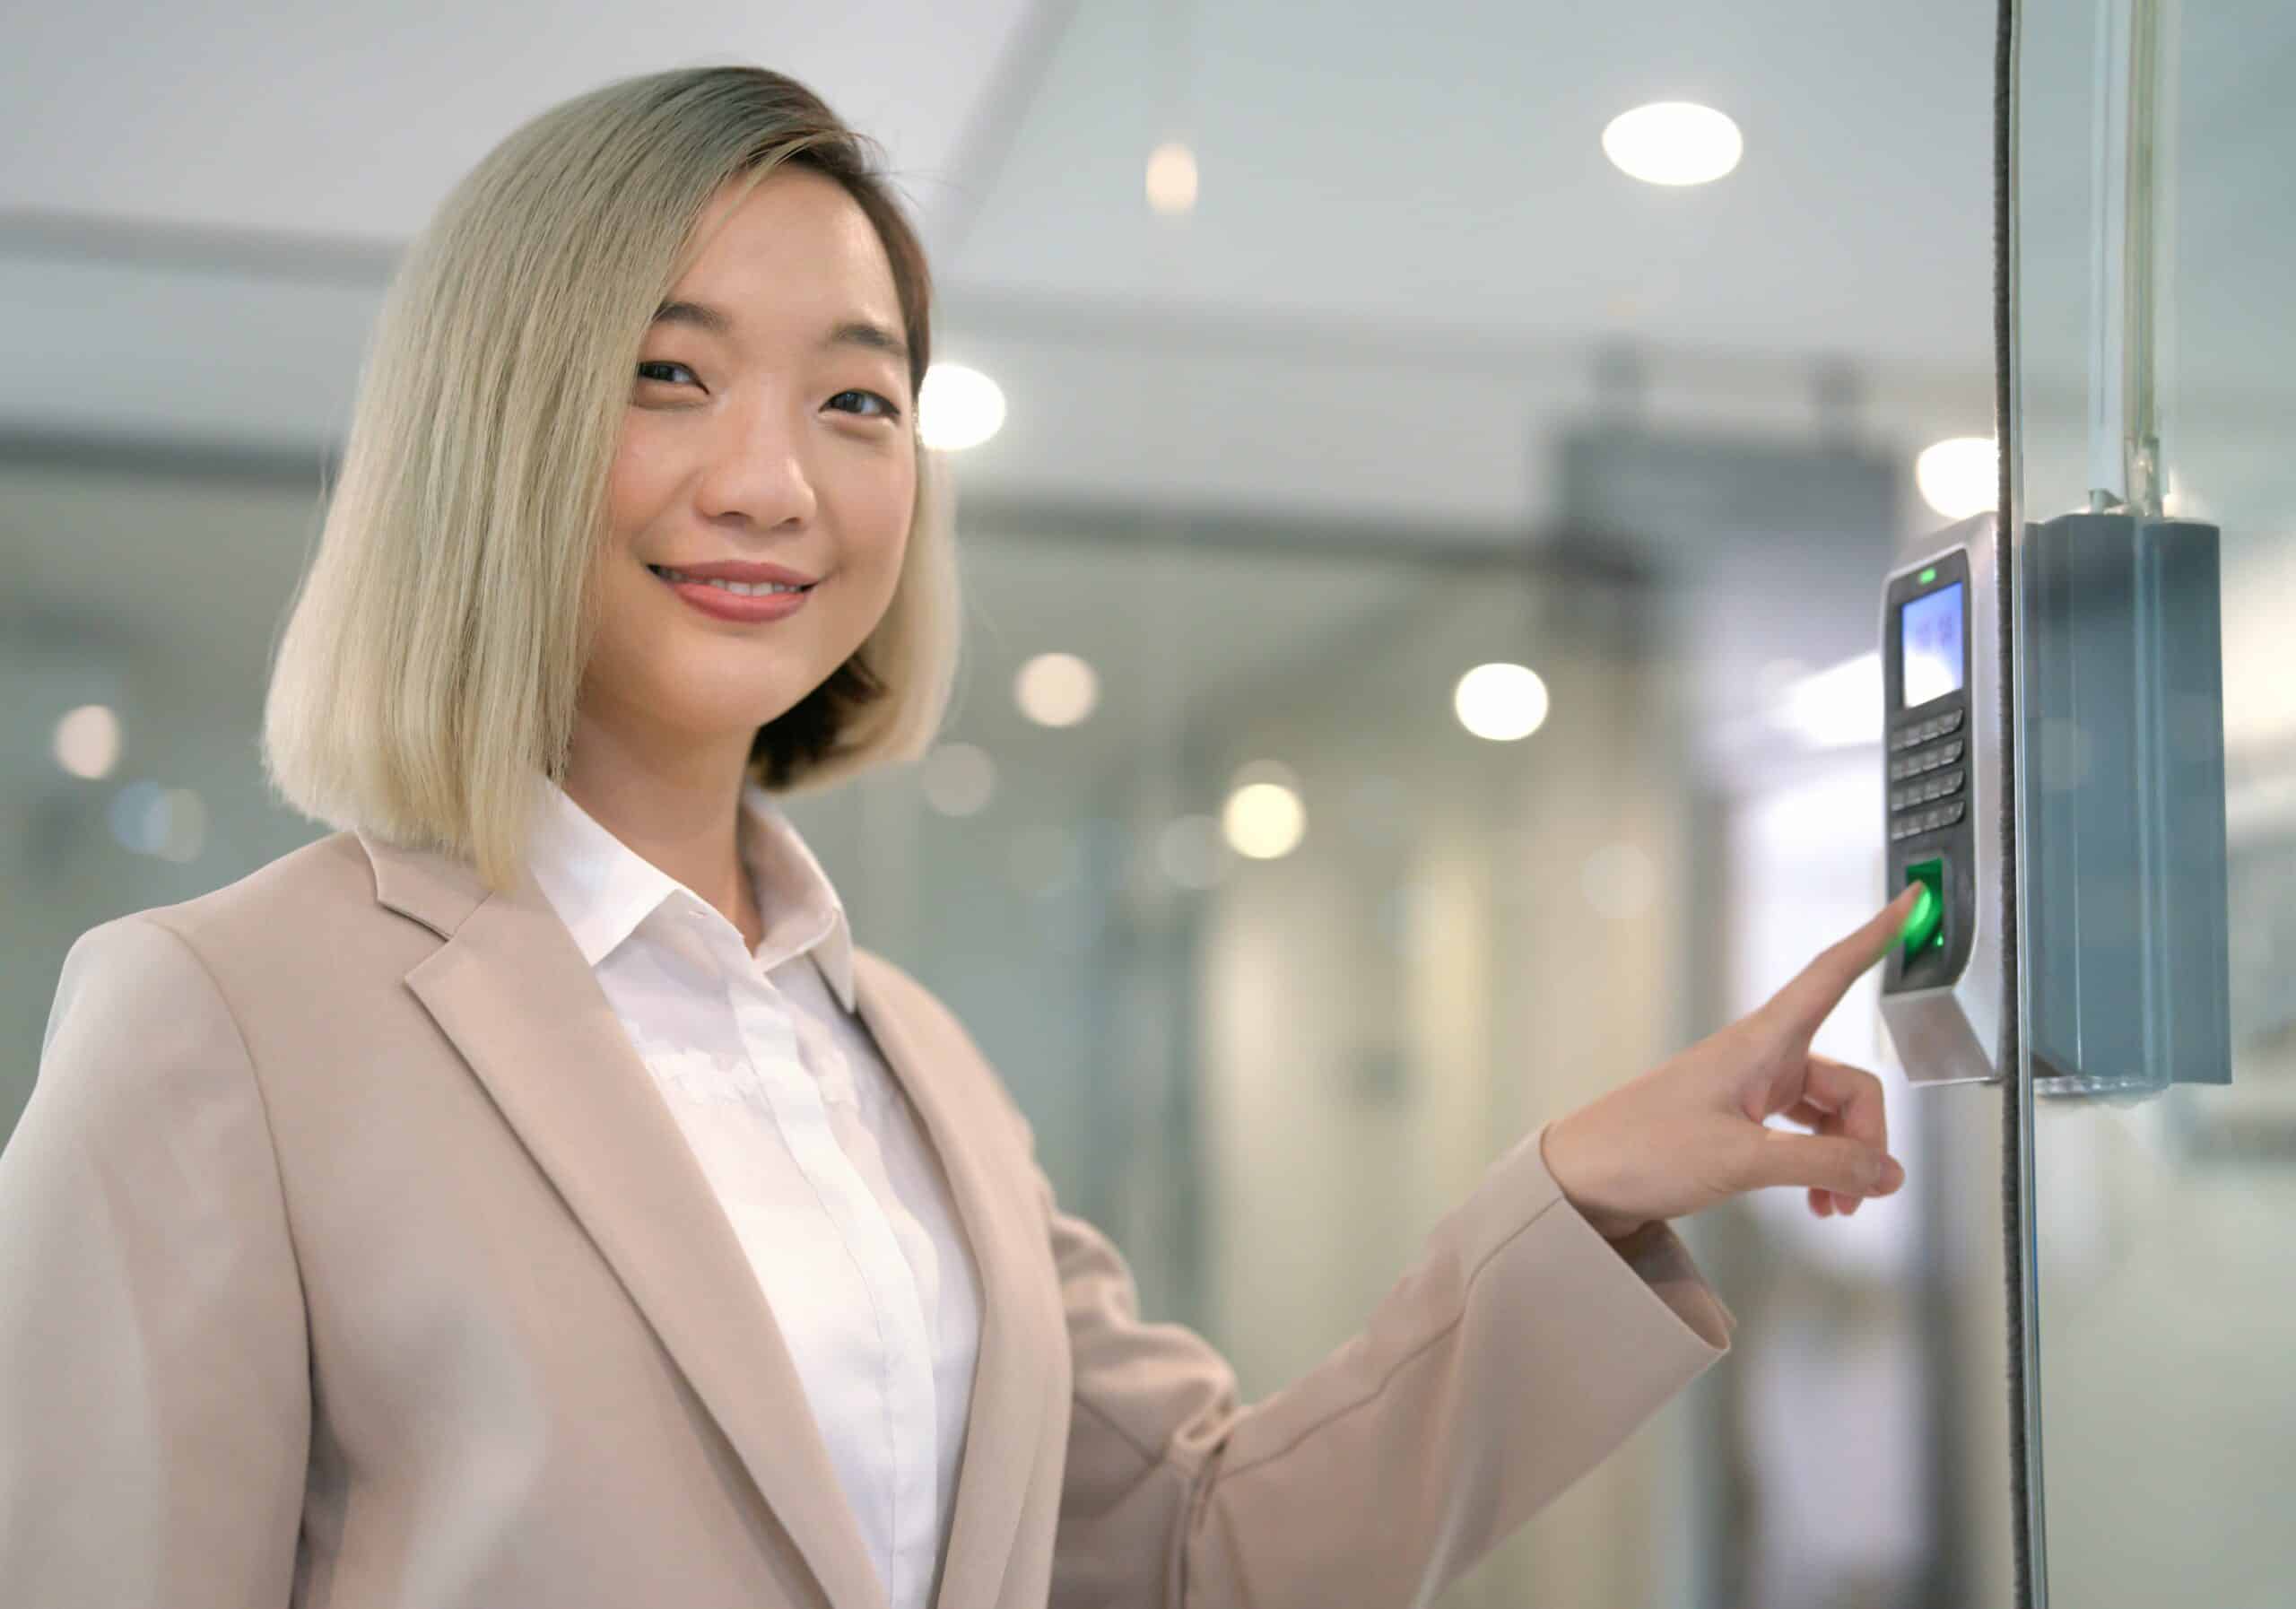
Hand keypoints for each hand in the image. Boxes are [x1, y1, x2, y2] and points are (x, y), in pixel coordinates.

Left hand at [1539, 885, 1923, 1239]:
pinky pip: (1804, 1136)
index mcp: (1760, 1042)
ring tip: (1835, 1206)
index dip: (1874, 937)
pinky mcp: (1739, 1122)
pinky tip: (1818, 1200)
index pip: (1830, 974)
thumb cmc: (1640, 1150)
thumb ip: (1823, 1164)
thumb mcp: (1742, 1158)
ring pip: (1830, 1115)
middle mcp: (1760, 1058)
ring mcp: (1750, 1090)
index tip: (1909, 903)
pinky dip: (1819, 1167)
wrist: (1580, 1180)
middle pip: (1850, 1083)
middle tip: (1856, 1192)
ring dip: (1843, 1160)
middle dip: (1865, 1138)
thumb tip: (1886, 1172)